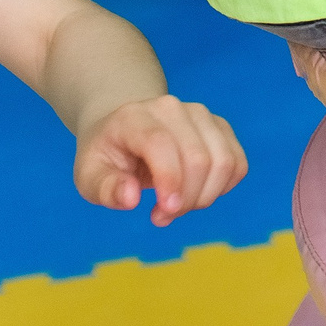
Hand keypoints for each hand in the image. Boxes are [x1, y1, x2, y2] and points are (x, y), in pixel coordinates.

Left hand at [75, 94, 246, 225]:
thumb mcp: (89, 176)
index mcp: (135, 117)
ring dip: (206, 196)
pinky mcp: (220, 127)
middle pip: (198, 157)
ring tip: (179, 207)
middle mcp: (173, 109)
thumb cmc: (108, 155)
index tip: (163, 213)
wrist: (125, 126)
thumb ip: (105, 190)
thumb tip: (131, 198)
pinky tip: (198, 194)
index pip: (161, 143)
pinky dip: (222, 188)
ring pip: (224, 161)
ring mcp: (201, 115)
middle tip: (163, 216)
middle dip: (187, 199)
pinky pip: (237, 163)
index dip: (169, 180)